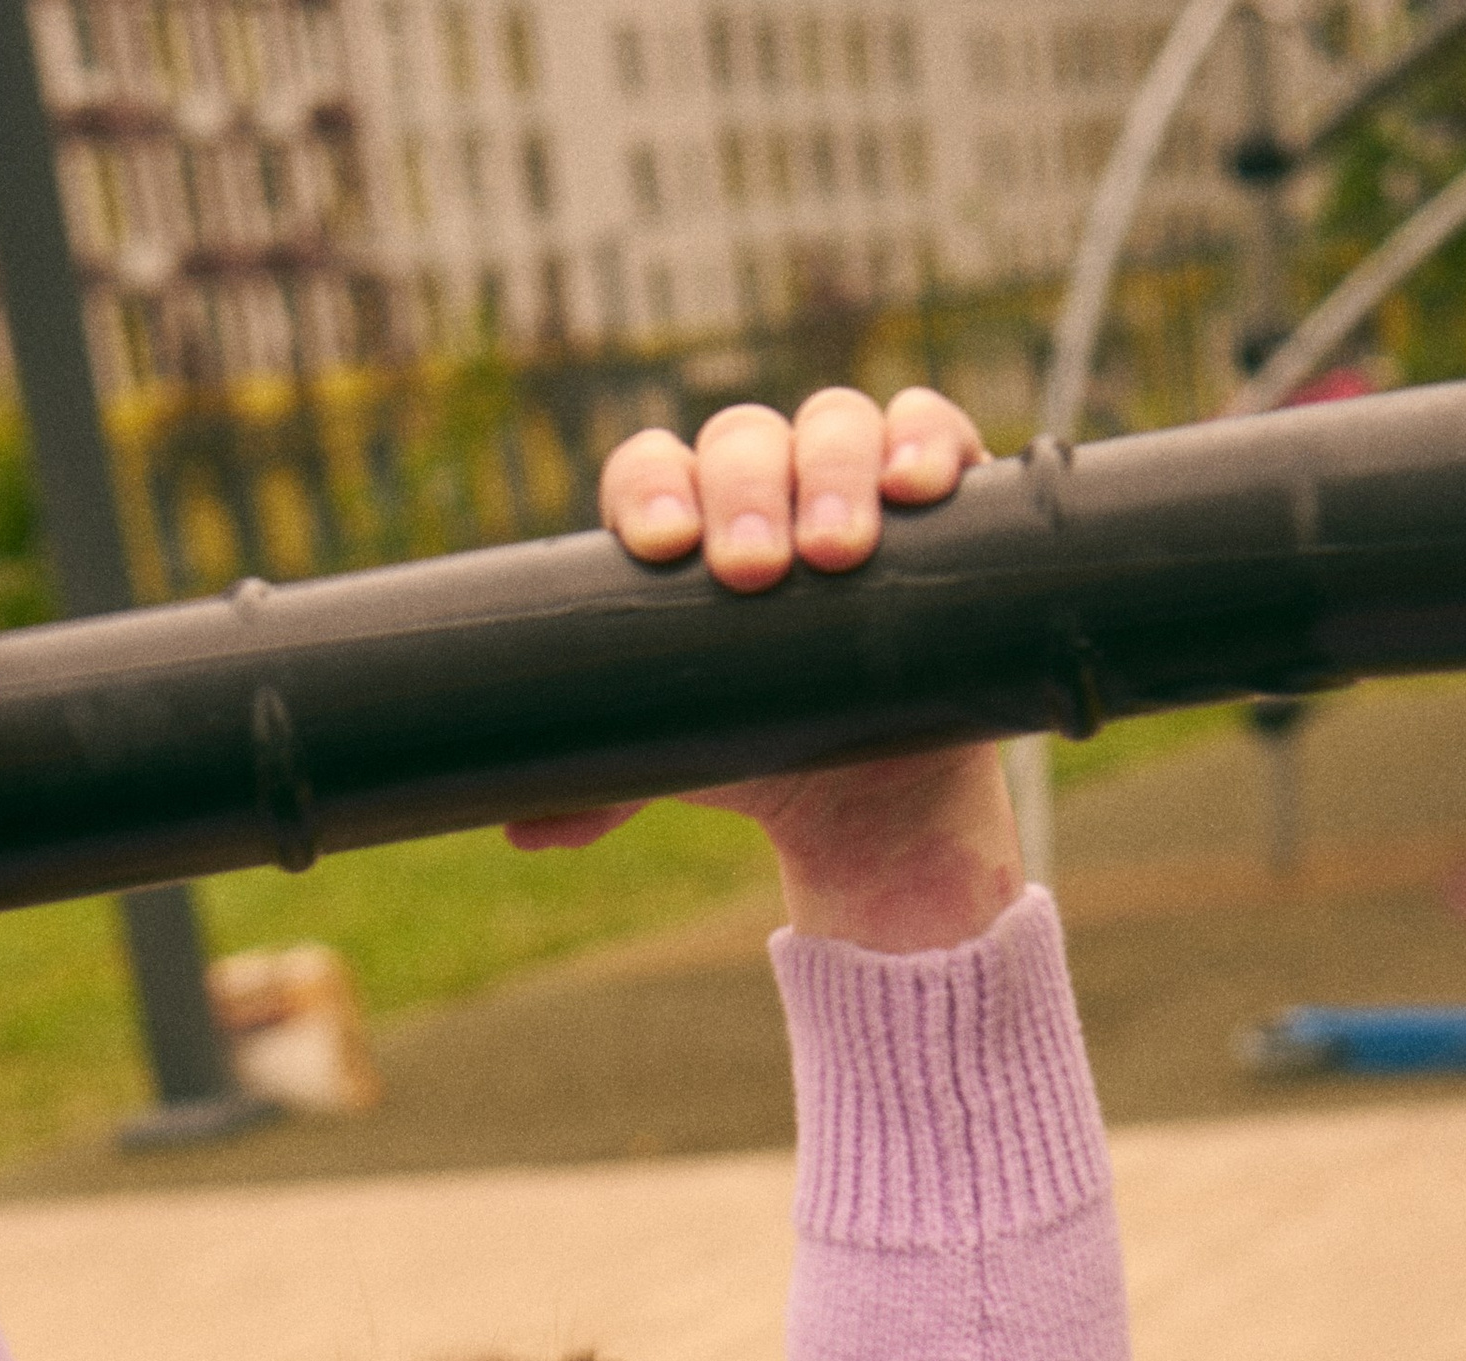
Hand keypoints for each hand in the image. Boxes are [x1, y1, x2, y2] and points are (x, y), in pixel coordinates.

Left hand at [507, 389, 1024, 954]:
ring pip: (834, 426)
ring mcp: (850, 477)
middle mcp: (763, 483)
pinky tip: (920, 485)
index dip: (652, 489)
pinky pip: (932, 431)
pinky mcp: (938, 493)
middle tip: (756, 572)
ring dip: (834, 474)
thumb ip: (606, 786)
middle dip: (746, 494)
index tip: (663, 547)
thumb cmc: (759, 751)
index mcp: (683, 523)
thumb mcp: (683, 764)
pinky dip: (926, 440)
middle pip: (742, 442)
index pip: (652, 469)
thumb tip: (527, 828)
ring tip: (838, 553)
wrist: (873, 794)